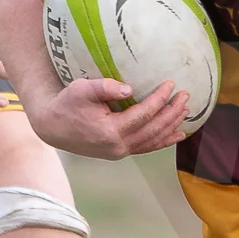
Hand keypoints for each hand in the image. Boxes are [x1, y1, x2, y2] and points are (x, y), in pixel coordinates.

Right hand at [31, 76, 188, 158]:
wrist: (52, 128)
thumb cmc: (66, 105)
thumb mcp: (80, 89)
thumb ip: (104, 87)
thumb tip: (130, 88)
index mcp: (110, 130)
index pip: (143, 114)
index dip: (160, 99)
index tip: (171, 84)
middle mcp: (118, 146)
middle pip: (153, 129)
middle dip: (172, 112)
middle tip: (185, 96)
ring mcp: (119, 152)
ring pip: (153, 141)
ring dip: (171, 126)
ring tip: (186, 111)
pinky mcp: (119, 152)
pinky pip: (146, 148)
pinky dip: (163, 141)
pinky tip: (177, 134)